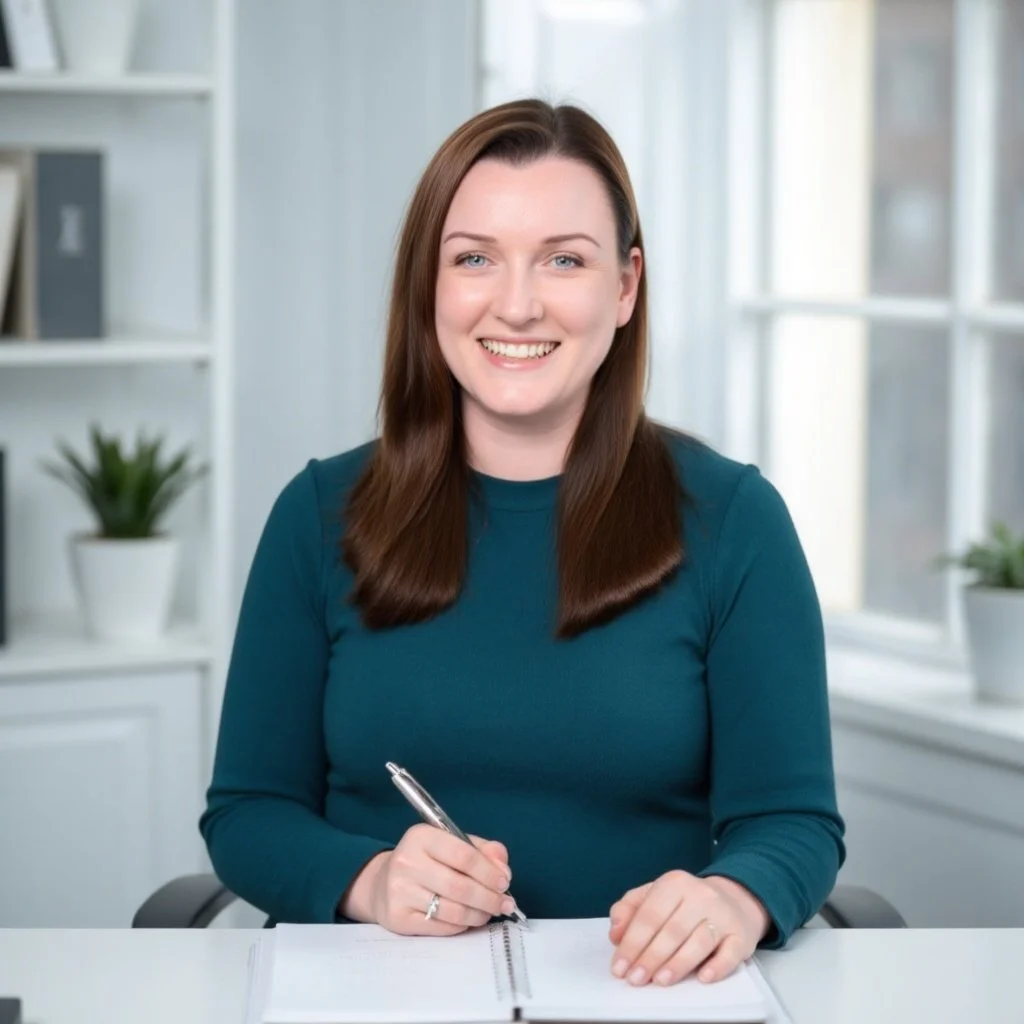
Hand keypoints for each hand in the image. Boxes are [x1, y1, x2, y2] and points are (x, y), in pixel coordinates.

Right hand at [345, 824, 514, 934]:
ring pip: (452, 910)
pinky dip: (461, 925)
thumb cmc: (425, 861)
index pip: (464, 855)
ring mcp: (399, 892)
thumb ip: (481, 850)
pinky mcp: (398, 918)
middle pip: (459, 886)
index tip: (504, 882)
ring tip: (489, 912)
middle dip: (489, 898)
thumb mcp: (451, 844)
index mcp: (421, 836)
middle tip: (505, 904)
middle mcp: (407, 862)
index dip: (489, 871)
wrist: (382, 884)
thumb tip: (503, 869)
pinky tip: (467, 920)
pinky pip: (440, 927)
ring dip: (478, 914)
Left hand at [608, 871, 769, 986]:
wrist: (734, 899)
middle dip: (650, 957)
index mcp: (674, 883)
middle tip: (635, 978)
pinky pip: (730, 952)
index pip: (649, 915)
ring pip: (698, 941)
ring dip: (678, 964)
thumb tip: (616, 934)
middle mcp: (700, 896)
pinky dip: (717, 967)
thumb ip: (630, 909)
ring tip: (660, 980)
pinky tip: (703, 977)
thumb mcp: (655, 895)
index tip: (620, 966)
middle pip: (672, 930)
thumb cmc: (686, 902)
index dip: (632, 942)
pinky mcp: (741, 935)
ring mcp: (723, 915)